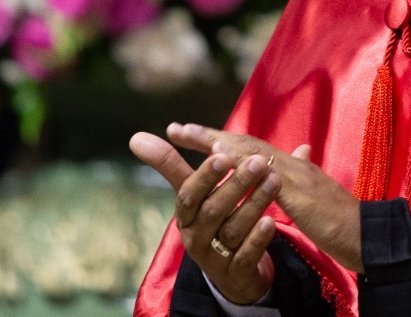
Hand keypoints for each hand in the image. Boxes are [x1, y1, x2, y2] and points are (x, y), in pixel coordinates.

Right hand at [129, 129, 280, 304]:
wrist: (232, 273)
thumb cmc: (210, 222)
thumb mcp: (193, 195)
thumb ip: (171, 166)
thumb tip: (135, 137)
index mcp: (184, 216)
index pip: (188, 194)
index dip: (204, 175)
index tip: (222, 152)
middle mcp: (195, 238)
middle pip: (212, 211)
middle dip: (236, 184)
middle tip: (259, 161)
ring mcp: (215, 258)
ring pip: (232, 231)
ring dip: (254, 204)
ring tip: (275, 180)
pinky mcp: (235, 274)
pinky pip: (245, 256)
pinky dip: (257, 239)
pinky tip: (272, 222)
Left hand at [166, 122, 363, 272]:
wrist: (369, 235)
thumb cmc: (344, 219)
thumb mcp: (318, 193)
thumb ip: (305, 171)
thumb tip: (302, 149)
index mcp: (293, 166)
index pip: (251, 147)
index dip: (221, 140)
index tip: (190, 135)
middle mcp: (293, 164)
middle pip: (244, 142)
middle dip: (209, 135)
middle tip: (176, 128)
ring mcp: (297, 176)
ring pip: (251, 152)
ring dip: (218, 142)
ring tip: (189, 135)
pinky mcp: (300, 194)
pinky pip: (265, 176)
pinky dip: (242, 165)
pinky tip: (222, 161)